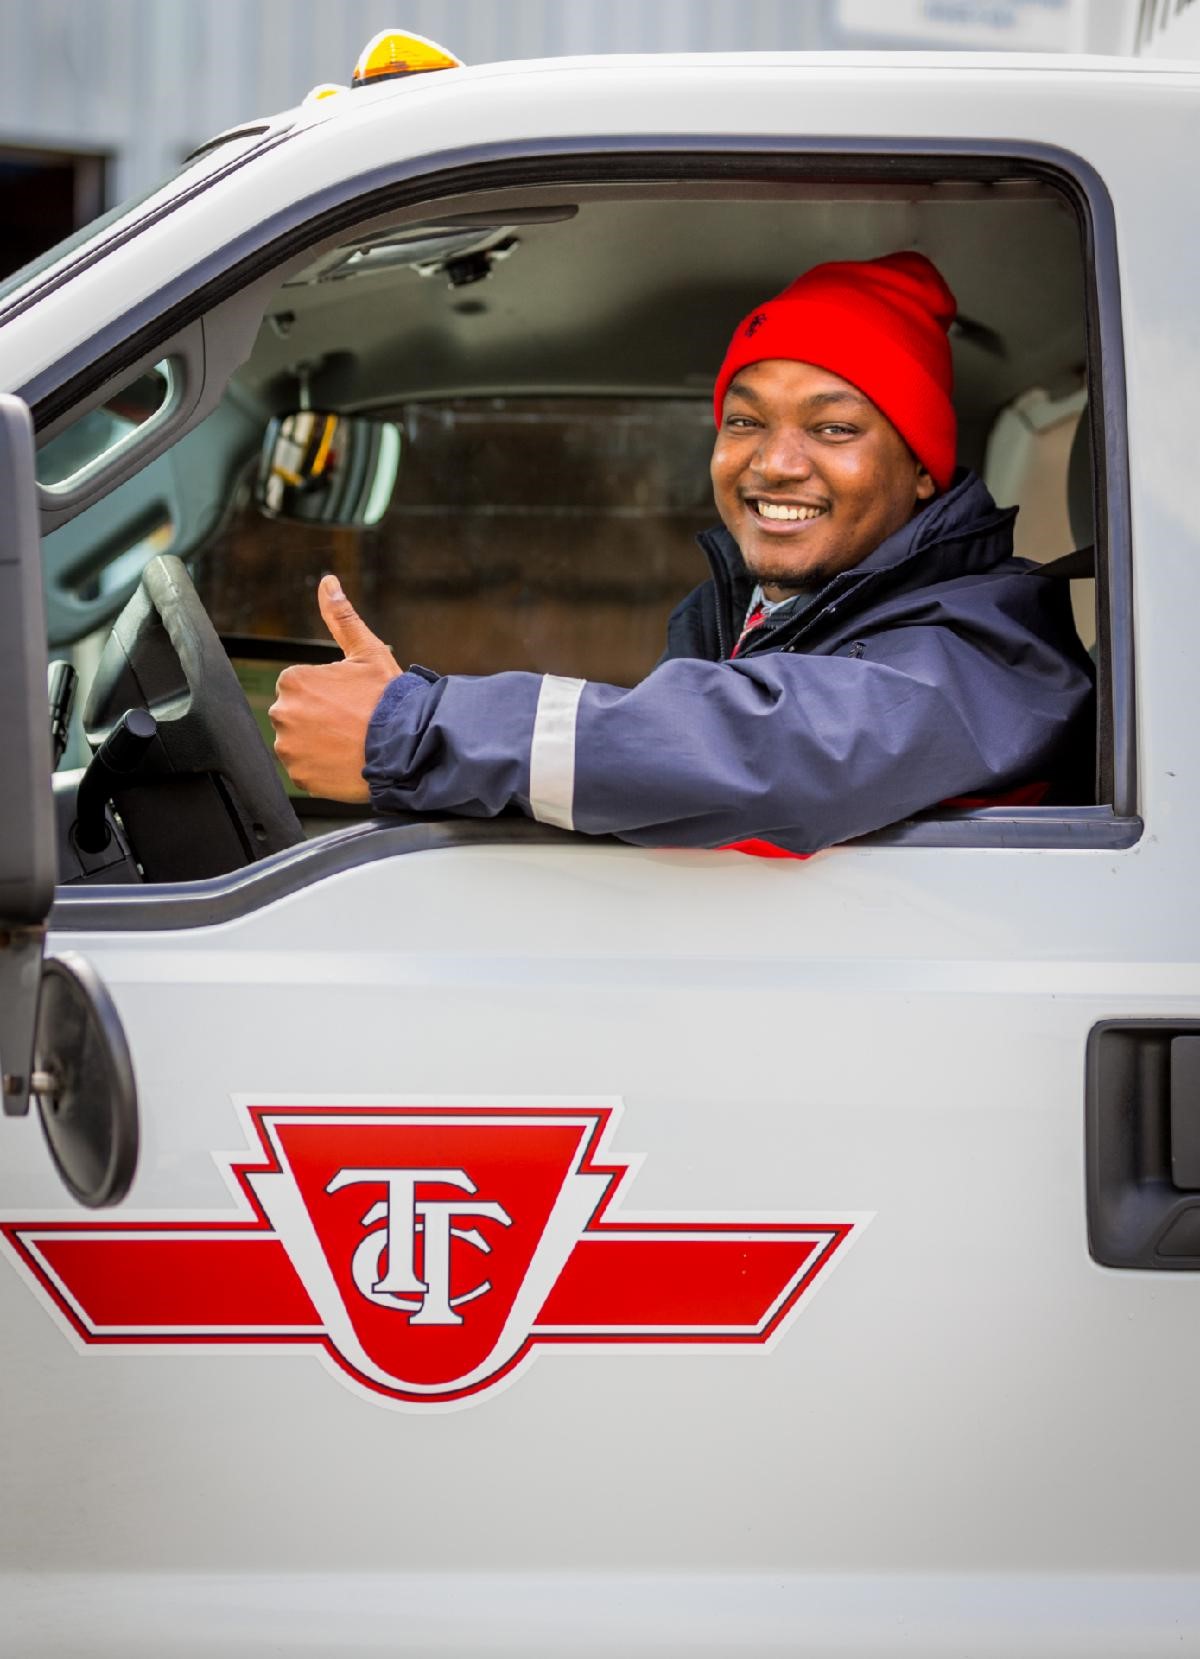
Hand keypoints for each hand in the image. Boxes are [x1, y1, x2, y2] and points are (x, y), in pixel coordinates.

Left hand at [269, 575, 401, 801]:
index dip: (330, 695)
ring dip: (321, 744)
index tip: (352, 702)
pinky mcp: (300, 777)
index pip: (303, 688)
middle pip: (299, 716)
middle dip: (321, 719)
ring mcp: (289, 749)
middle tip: (353, 723)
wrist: (407, 748)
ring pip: (301, 744)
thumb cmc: (389, 700)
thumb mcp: (369, 652)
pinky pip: (307, 771)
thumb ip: (342, 618)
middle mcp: (282, 714)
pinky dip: (324, 769)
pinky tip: (347, 761)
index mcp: (293, 681)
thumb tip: (327, 583)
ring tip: (352, 744)